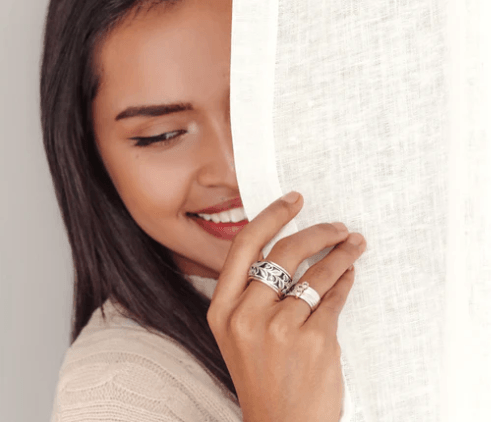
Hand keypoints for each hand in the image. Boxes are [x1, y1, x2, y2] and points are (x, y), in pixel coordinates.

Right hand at [207, 192, 365, 421]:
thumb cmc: (261, 376)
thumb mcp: (238, 333)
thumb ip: (250, 292)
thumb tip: (282, 247)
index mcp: (222, 309)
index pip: (244, 246)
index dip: (271, 216)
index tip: (293, 200)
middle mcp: (247, 315)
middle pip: (284, 252)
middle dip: (317, 232)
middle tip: (336, 226)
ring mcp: (281, 329)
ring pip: (316, 272)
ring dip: (341, 253)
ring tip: (354, 244)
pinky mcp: (315, 341)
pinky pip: (334, 297)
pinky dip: (345, 280)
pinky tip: (350, 272)